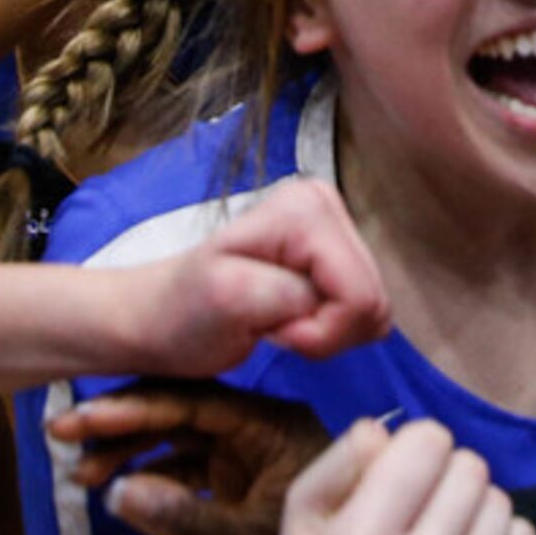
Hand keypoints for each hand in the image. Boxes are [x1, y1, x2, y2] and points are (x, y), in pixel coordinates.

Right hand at [50, 380, 330, 534]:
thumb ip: (180, 515)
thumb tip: (116, 493)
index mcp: (274, 425)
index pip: (196, 403)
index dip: (135, 409)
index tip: (83, 417)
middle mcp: (263, 429)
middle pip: (184, 414)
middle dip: (125, 427)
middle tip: (64, 436)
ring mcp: (253, 454)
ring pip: (184, 441)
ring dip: (134, 454)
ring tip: (81, 474)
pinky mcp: (245, 480)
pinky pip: (195, 469)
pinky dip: (157, 480)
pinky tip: (117, 491)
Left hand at [128, 180, 389, 375]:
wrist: (163, 316)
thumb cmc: (184, 313)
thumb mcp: (225, 299)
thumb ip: (287, 294)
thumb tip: (332, 303)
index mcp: (307, 209)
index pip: (359, 294)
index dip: (321, 330)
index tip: (270, 329)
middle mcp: (328, 204)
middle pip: (372, 298)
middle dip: (325, 330)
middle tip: (272, 327)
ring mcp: (334, 226)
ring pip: (372, 307)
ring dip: (326, 331)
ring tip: (276, 322)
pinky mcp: (336, 253)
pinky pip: (364, 309)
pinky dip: (330, 327)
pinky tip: (289, 317)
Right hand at [283, 420, 535, 534]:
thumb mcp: (302, 529)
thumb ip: (338, 465)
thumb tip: (384, 429)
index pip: (428, 440)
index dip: (413, 449)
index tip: (400, 475)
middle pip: (470, 466)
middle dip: (445, 479)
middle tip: (420, 512)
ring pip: (499, 502)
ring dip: (473, 512)